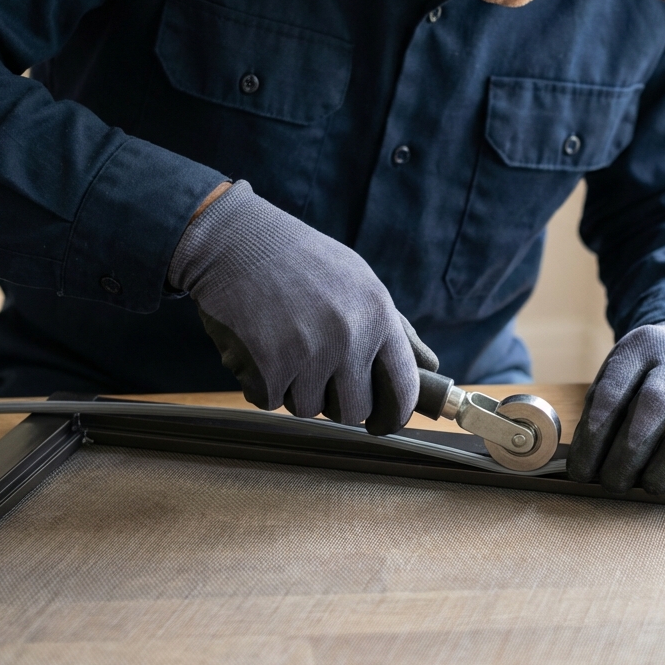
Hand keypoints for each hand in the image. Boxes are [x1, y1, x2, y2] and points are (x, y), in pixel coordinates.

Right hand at [169, 180, 436, 434]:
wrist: (234, 240)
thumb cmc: (300, 260)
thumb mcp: (359, 281)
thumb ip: (396, 328)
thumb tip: (430, 366)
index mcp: (378, 315)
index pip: (403, 390)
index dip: (393, 415)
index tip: (382, 423)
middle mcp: (349, 337)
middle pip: (354, 410)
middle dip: (334, 399)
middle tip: (315, 370)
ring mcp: (309, 354)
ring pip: (309, 408)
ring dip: (294, 389)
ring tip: (283, 344)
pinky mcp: (269, 367)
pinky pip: (270, 401)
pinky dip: (261, 384)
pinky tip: (258, 347)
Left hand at [568, 321, 664, 493]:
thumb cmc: (646, 380)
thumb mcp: (618, 381)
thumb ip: (602, 416)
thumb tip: (587, 467)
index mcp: (639, 348)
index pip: (612, 393)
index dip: (595, 437)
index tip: (582, 472)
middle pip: (655, 402)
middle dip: (631, 450)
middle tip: (614, 484)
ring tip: (652, 486)